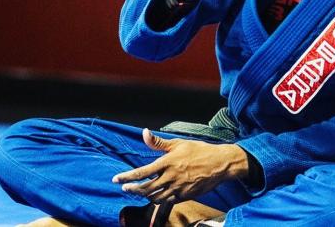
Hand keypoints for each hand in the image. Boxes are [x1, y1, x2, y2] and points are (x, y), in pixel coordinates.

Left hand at [112, 129, 248, 203]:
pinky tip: (154, 195)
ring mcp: (177, 188)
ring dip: (144, 195)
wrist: (218, 164)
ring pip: (154, 197)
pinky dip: (158, 199)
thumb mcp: (178, 143)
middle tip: (124, 187)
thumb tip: (144, 132)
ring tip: (137, 191)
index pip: (142, 172)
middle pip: (145, 188)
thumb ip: (158, 142)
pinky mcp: (184, 196)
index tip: (116, 179)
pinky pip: (167, 201)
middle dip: (132, 189)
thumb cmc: (198, 150)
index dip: (127, 176)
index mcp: (167, 162)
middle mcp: (170, 177)